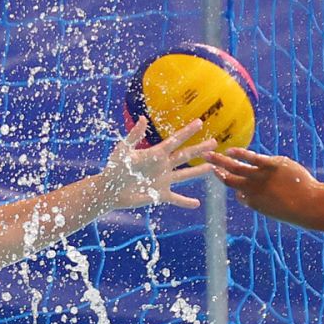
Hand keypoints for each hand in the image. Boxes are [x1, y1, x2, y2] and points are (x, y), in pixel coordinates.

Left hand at [100, 118, 215, 209]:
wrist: (109, 190)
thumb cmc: (114, 168)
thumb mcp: (123, 151)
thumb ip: (134, 136)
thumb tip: (143, 119)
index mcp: (156, 154)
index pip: (175, 141)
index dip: (187, 132)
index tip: (199, 122)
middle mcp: (163, 166)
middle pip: (186, 156)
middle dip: (200, 149)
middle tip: (215, 143)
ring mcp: (163, 180)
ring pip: (186, 175)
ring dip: (199, 172)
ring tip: (212, 167)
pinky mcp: (160, 195)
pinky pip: (176, 199)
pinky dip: (186, 202)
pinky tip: (196, 204)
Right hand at [207, 147, 323, 223]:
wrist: (310, 205)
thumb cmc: (298, 209)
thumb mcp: (277, 210)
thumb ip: (263, 203)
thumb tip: (249, 199)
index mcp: (254, 203)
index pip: (239, 194)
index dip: (236, 189)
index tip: (234, 184)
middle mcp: (253, 190)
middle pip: (229, 180)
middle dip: (216, 172)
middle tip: (204, 164)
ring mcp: (261, 177)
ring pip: (235, 168)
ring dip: (220, 162)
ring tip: (209, 155)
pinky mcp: (271, 165)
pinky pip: (251, 159)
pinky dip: (239, 154)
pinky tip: (230, 151)